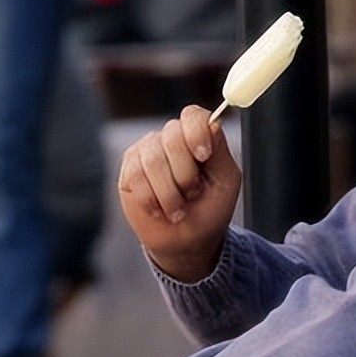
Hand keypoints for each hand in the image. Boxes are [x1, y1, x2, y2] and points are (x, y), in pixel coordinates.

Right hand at [118, 105, 241, 281]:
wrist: (187, 240)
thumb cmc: (210, 208)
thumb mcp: (225, 181)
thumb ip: (220, 151)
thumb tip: (213, 124)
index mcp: (200, 135)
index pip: (193, 116)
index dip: (196, 133)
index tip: (203, 156)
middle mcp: (173, 137)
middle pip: (172, 136)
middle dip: (185, 173)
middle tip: (192, 193)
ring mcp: (149, 150)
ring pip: (153, 159)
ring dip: (169, 193)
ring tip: (178, 208)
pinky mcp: (130, 168)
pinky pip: (135, 176)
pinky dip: (151, 199)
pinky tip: (160, 209)